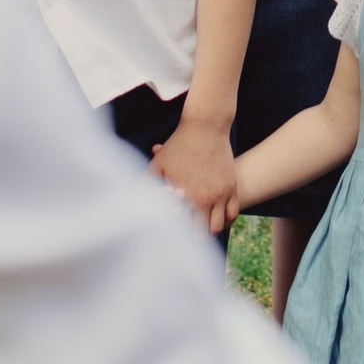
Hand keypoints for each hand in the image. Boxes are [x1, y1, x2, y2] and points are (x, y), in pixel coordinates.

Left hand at [153, 114, 239, 234]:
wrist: (206, 126)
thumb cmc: (178, 144)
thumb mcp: (158, 164)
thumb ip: (146, 182)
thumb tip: (130, 196)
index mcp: (189, 197)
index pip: (186, 230)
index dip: (180, 236)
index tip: (174, 235)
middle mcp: (208, 198)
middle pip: (205, 232)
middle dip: (196, 236)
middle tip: (187, 237)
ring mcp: (223, 193)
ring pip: (221, 225)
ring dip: (211, 229)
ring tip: (201, 229)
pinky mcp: (232, 186)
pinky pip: (233, 212)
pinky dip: (225, 219)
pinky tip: (216, 219)